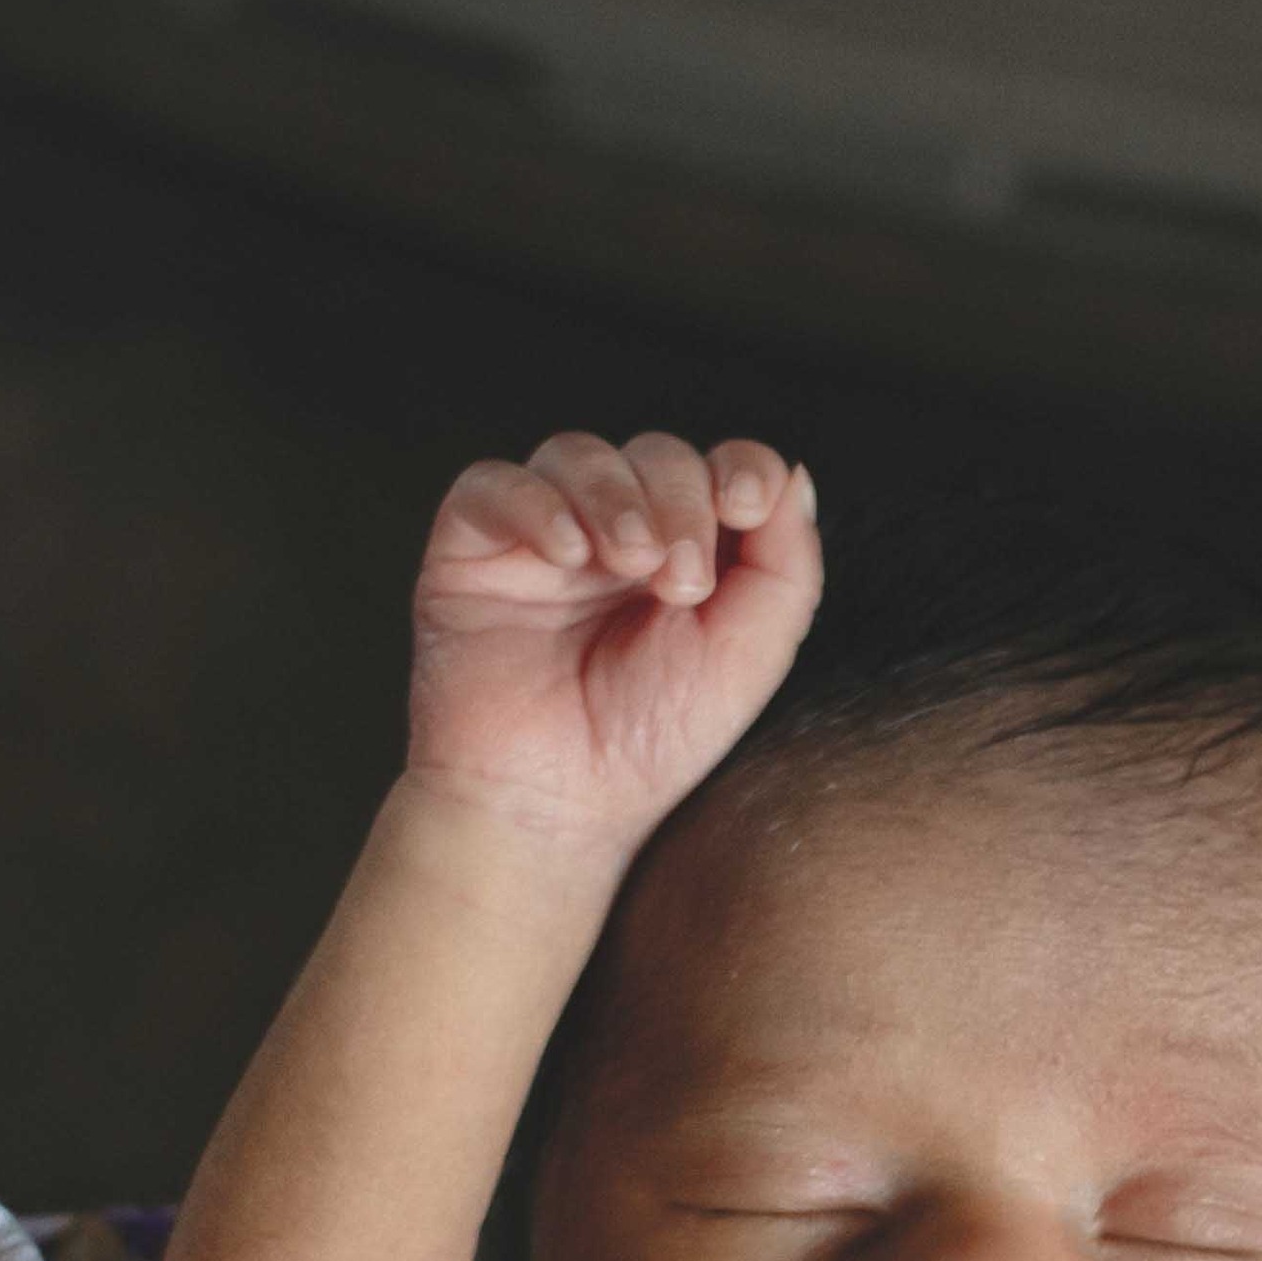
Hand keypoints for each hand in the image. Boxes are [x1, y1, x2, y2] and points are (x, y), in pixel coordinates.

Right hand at [406, 431, 819, 857]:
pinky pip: (491, 483)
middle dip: (679, 501)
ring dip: (614, 496)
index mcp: (684, 553)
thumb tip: (791, 474)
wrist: (554, 807)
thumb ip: (786, 562)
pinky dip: (536, 504)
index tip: (746, 507)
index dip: (738, 467)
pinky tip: (567, 556)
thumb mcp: (750, 653)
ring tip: (627, 564)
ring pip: (576, 454)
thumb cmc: (649, 743)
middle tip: (681, 583)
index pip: (716, 468)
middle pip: (653, 455)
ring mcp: (540, 539)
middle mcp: (613, 536)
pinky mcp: (470, 550)